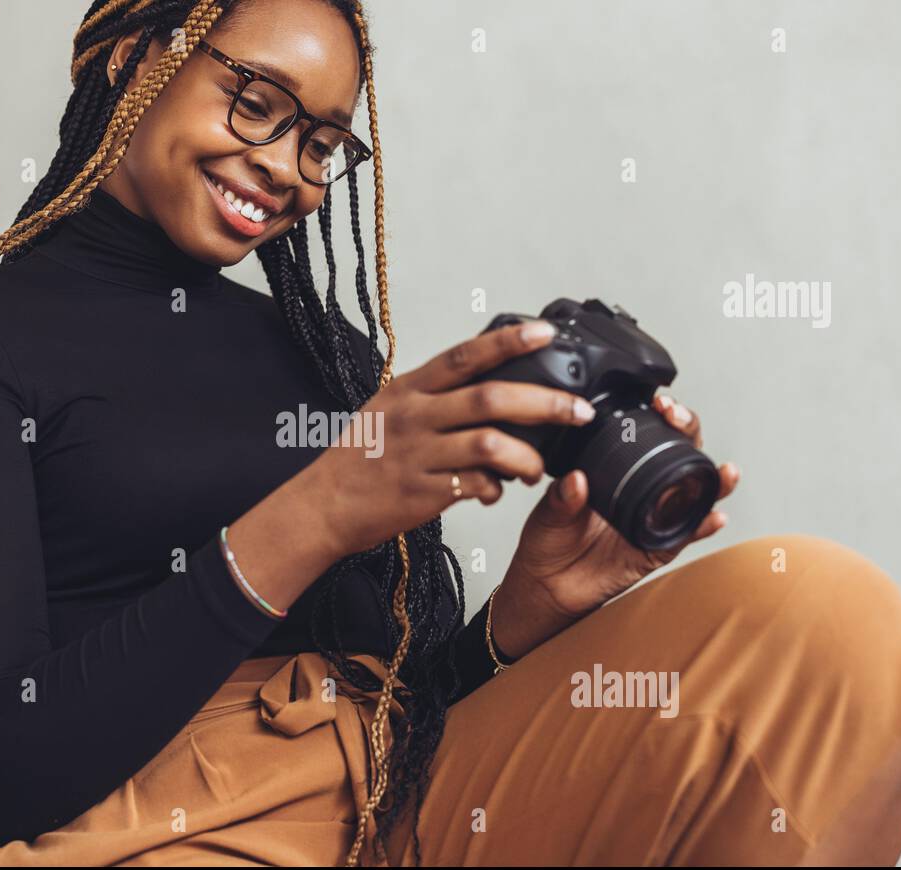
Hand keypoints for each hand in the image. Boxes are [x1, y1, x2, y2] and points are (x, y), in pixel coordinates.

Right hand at [303, 320, 597, 558]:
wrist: (322, 504)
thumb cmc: (359, 457)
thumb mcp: (389, 408)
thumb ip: (434, 394)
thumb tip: (488, 380)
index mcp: (409, 389)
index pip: (465, 356)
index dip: (508, 342)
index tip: (545, 333)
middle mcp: (414, 417)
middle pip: (490, 399)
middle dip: (545, 404)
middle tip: (578, 411)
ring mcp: (418, 455)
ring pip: (489, 446)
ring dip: (526, 457)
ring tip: (538, 468)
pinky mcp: (422, 493)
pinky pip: (475, 486)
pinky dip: (495, 489)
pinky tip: (496, 491)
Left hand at [489, 393, 740, 659]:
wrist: (547, 585)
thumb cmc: (549, 541)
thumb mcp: (548, 513)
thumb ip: (561, 497)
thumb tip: (576, 480)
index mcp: (617, 471)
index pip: (647, 435)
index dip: (660, 417)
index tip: (659, 404)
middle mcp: (642, 490)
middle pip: (680, 453)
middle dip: (688, 432)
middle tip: (680, 420)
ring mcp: (653, 518)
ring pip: (694, 494)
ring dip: (715, 482)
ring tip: (725, 472)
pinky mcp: (656, 548)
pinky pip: (686, 536)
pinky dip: (703, 526)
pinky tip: (714, 516)